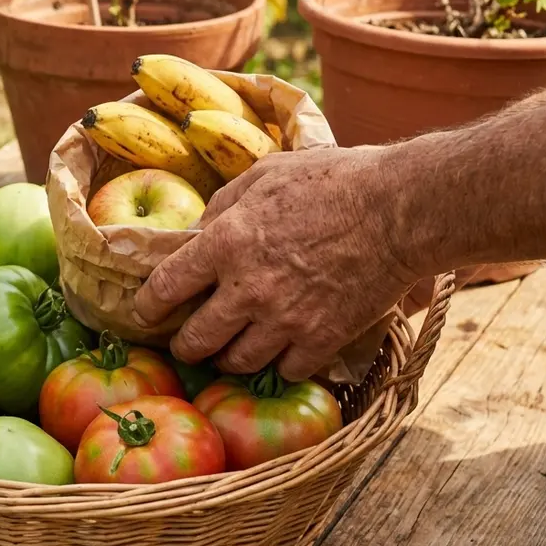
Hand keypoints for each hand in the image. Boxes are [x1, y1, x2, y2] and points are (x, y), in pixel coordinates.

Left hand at [133, 146, 420, 380]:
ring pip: (237, 363)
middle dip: (186, 346)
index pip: (165, 288)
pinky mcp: (321, 340)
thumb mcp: (266, 174)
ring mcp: (284, 320)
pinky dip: (279, 366)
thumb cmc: (334, 180)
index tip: (145, 313)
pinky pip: (285, 372)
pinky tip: (281, 353)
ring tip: (232, 350)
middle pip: (196, 341)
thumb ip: (224, 205)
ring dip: (229, 359)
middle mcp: (247, 289)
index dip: (148, 307)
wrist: (400, 209)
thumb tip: (197, 231)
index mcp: (226, 243)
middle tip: (188, 343)